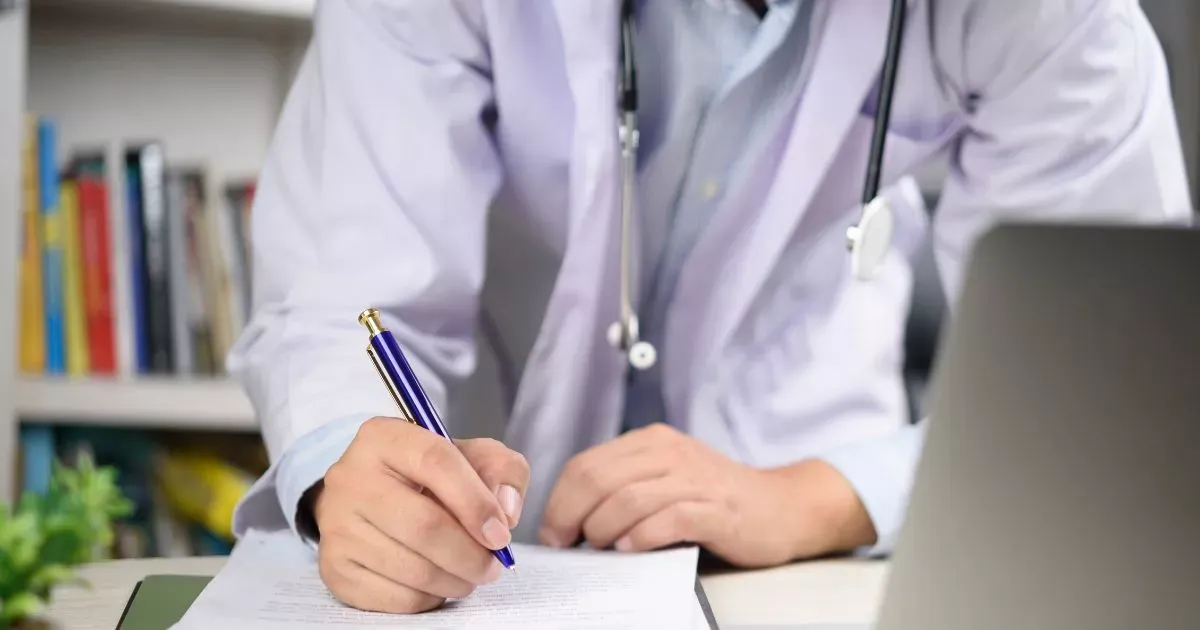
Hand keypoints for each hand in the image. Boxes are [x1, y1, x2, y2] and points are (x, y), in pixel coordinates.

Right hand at [312, 418, 528, 613]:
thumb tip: (505, 511)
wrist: (369, 501)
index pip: (436, 462)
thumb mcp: (470, 456)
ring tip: (470, 574)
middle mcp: (350, 477)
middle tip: (492, 565)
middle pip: (423, 525)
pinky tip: (437, 583)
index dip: (476, 503)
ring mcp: (336, 525)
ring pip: (412, 568)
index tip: (501, 534)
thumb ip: (502, 470)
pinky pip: (395, 598)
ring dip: (455, 580)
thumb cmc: (428, 477)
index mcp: (383, 437)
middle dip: (470, 554)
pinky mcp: (334, 568)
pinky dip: (429, 598)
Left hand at [538, 423, 874, 566]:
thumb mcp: (665, 478)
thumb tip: (570, 520)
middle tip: (566, 545)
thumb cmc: (715, 500)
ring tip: (600, 549)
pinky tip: (632, 550)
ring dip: (603, 529)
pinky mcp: (716, 510)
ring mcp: (695, 479)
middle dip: (571, 516)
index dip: (559, 501)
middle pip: (599, 479)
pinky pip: (669, 519)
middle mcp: (670, 453)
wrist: (782, 507)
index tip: (552, 532)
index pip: (585, 464)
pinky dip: (643, 537)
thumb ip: (624, 488)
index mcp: (650, 442)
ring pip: (628, 499)